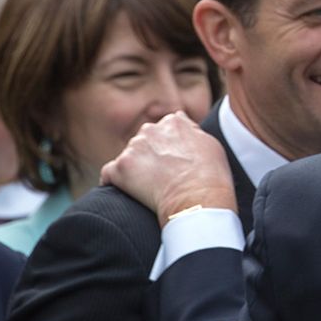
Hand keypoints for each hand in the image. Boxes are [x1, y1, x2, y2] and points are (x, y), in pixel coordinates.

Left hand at [100, 112, 235, 226]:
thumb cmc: (211, 177)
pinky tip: (124, 193)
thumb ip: (192, 130)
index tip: (174, 164)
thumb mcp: (211, 144)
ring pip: (129, 158)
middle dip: (150, 157)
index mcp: (173, 122)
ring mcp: (133, 148)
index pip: (164, 130)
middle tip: (163, 178)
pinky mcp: (120, 168)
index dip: (170, 148)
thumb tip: (182, 120)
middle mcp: (150, 129)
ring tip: (150, 189)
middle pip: (145, 142)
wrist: (197, 200)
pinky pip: (108, 174)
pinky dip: (114, 183)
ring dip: (136, 170)